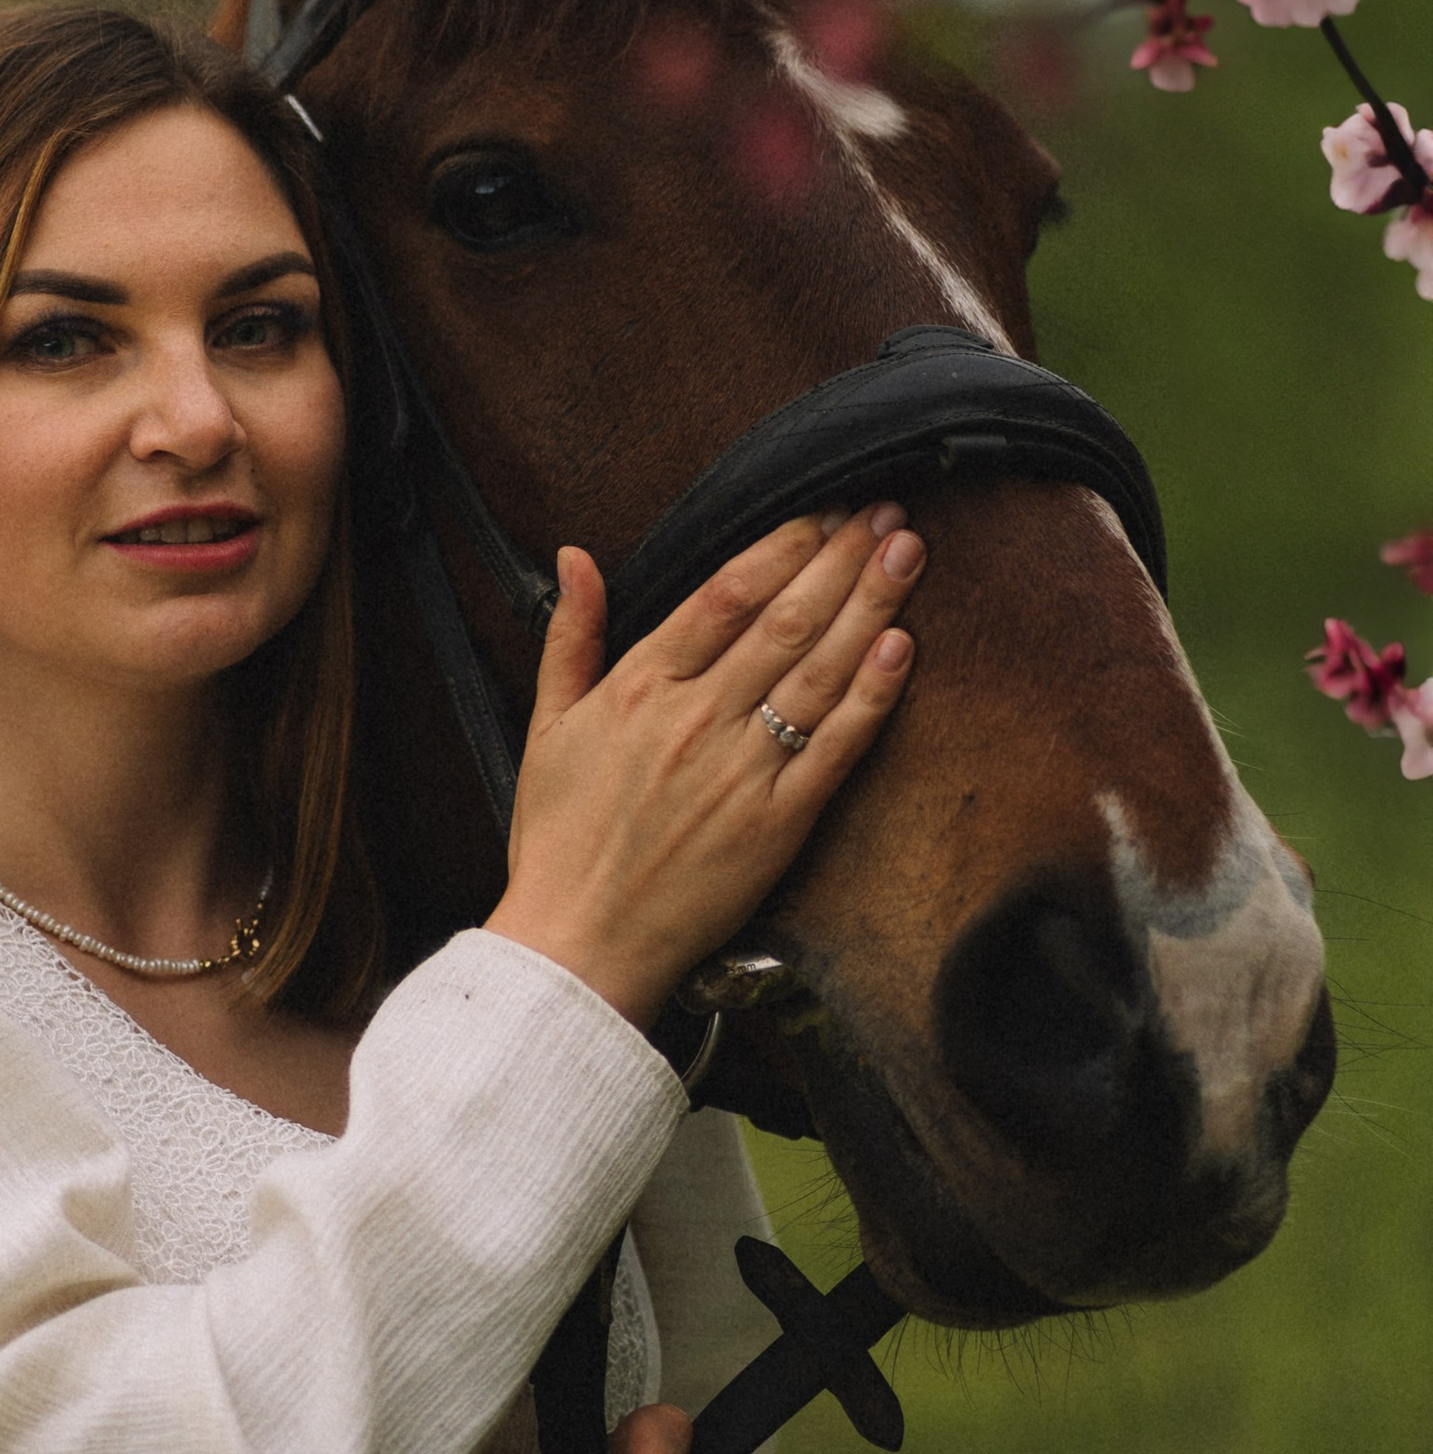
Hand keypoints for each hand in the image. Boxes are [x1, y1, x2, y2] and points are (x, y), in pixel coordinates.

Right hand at [486, 506, 922, 1024]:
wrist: (578, 942)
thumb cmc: (559, 840)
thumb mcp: (547, 725)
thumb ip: (570, 635)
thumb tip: (577, 556)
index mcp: (639, 687)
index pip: (725, 594)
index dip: (782, 545)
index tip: (822, 512)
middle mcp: (695, 718)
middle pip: (785, 619)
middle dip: (842, 557)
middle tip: (886, 511)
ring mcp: (740, 771)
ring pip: (818, 670)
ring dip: (871, 604)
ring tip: (907, 553)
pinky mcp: (776, 825)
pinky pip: (834, 748)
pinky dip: (872, 696)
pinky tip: (902, 648)